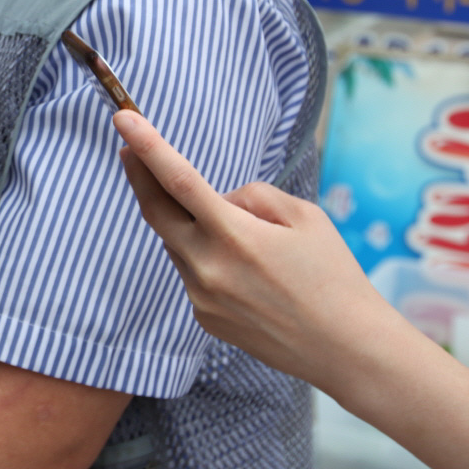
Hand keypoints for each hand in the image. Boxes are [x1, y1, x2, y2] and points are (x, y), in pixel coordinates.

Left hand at [112, 110, 417, 399]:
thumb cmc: (333, 276)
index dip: (147, 146)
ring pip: (177, 243)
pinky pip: (192, 273)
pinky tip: (245, 270)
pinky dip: (204, 256)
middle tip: (129, 150)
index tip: (122, 118)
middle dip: (139, 176)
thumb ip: (253, 196)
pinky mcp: (204, 319)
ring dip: (188, 223)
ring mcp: (201, 297)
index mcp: (234, 235)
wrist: (346, 349)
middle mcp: (208, 267)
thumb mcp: (305, 216)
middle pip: (156, 211)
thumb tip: (219, 199)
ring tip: (238, 230)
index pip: (178, 179)